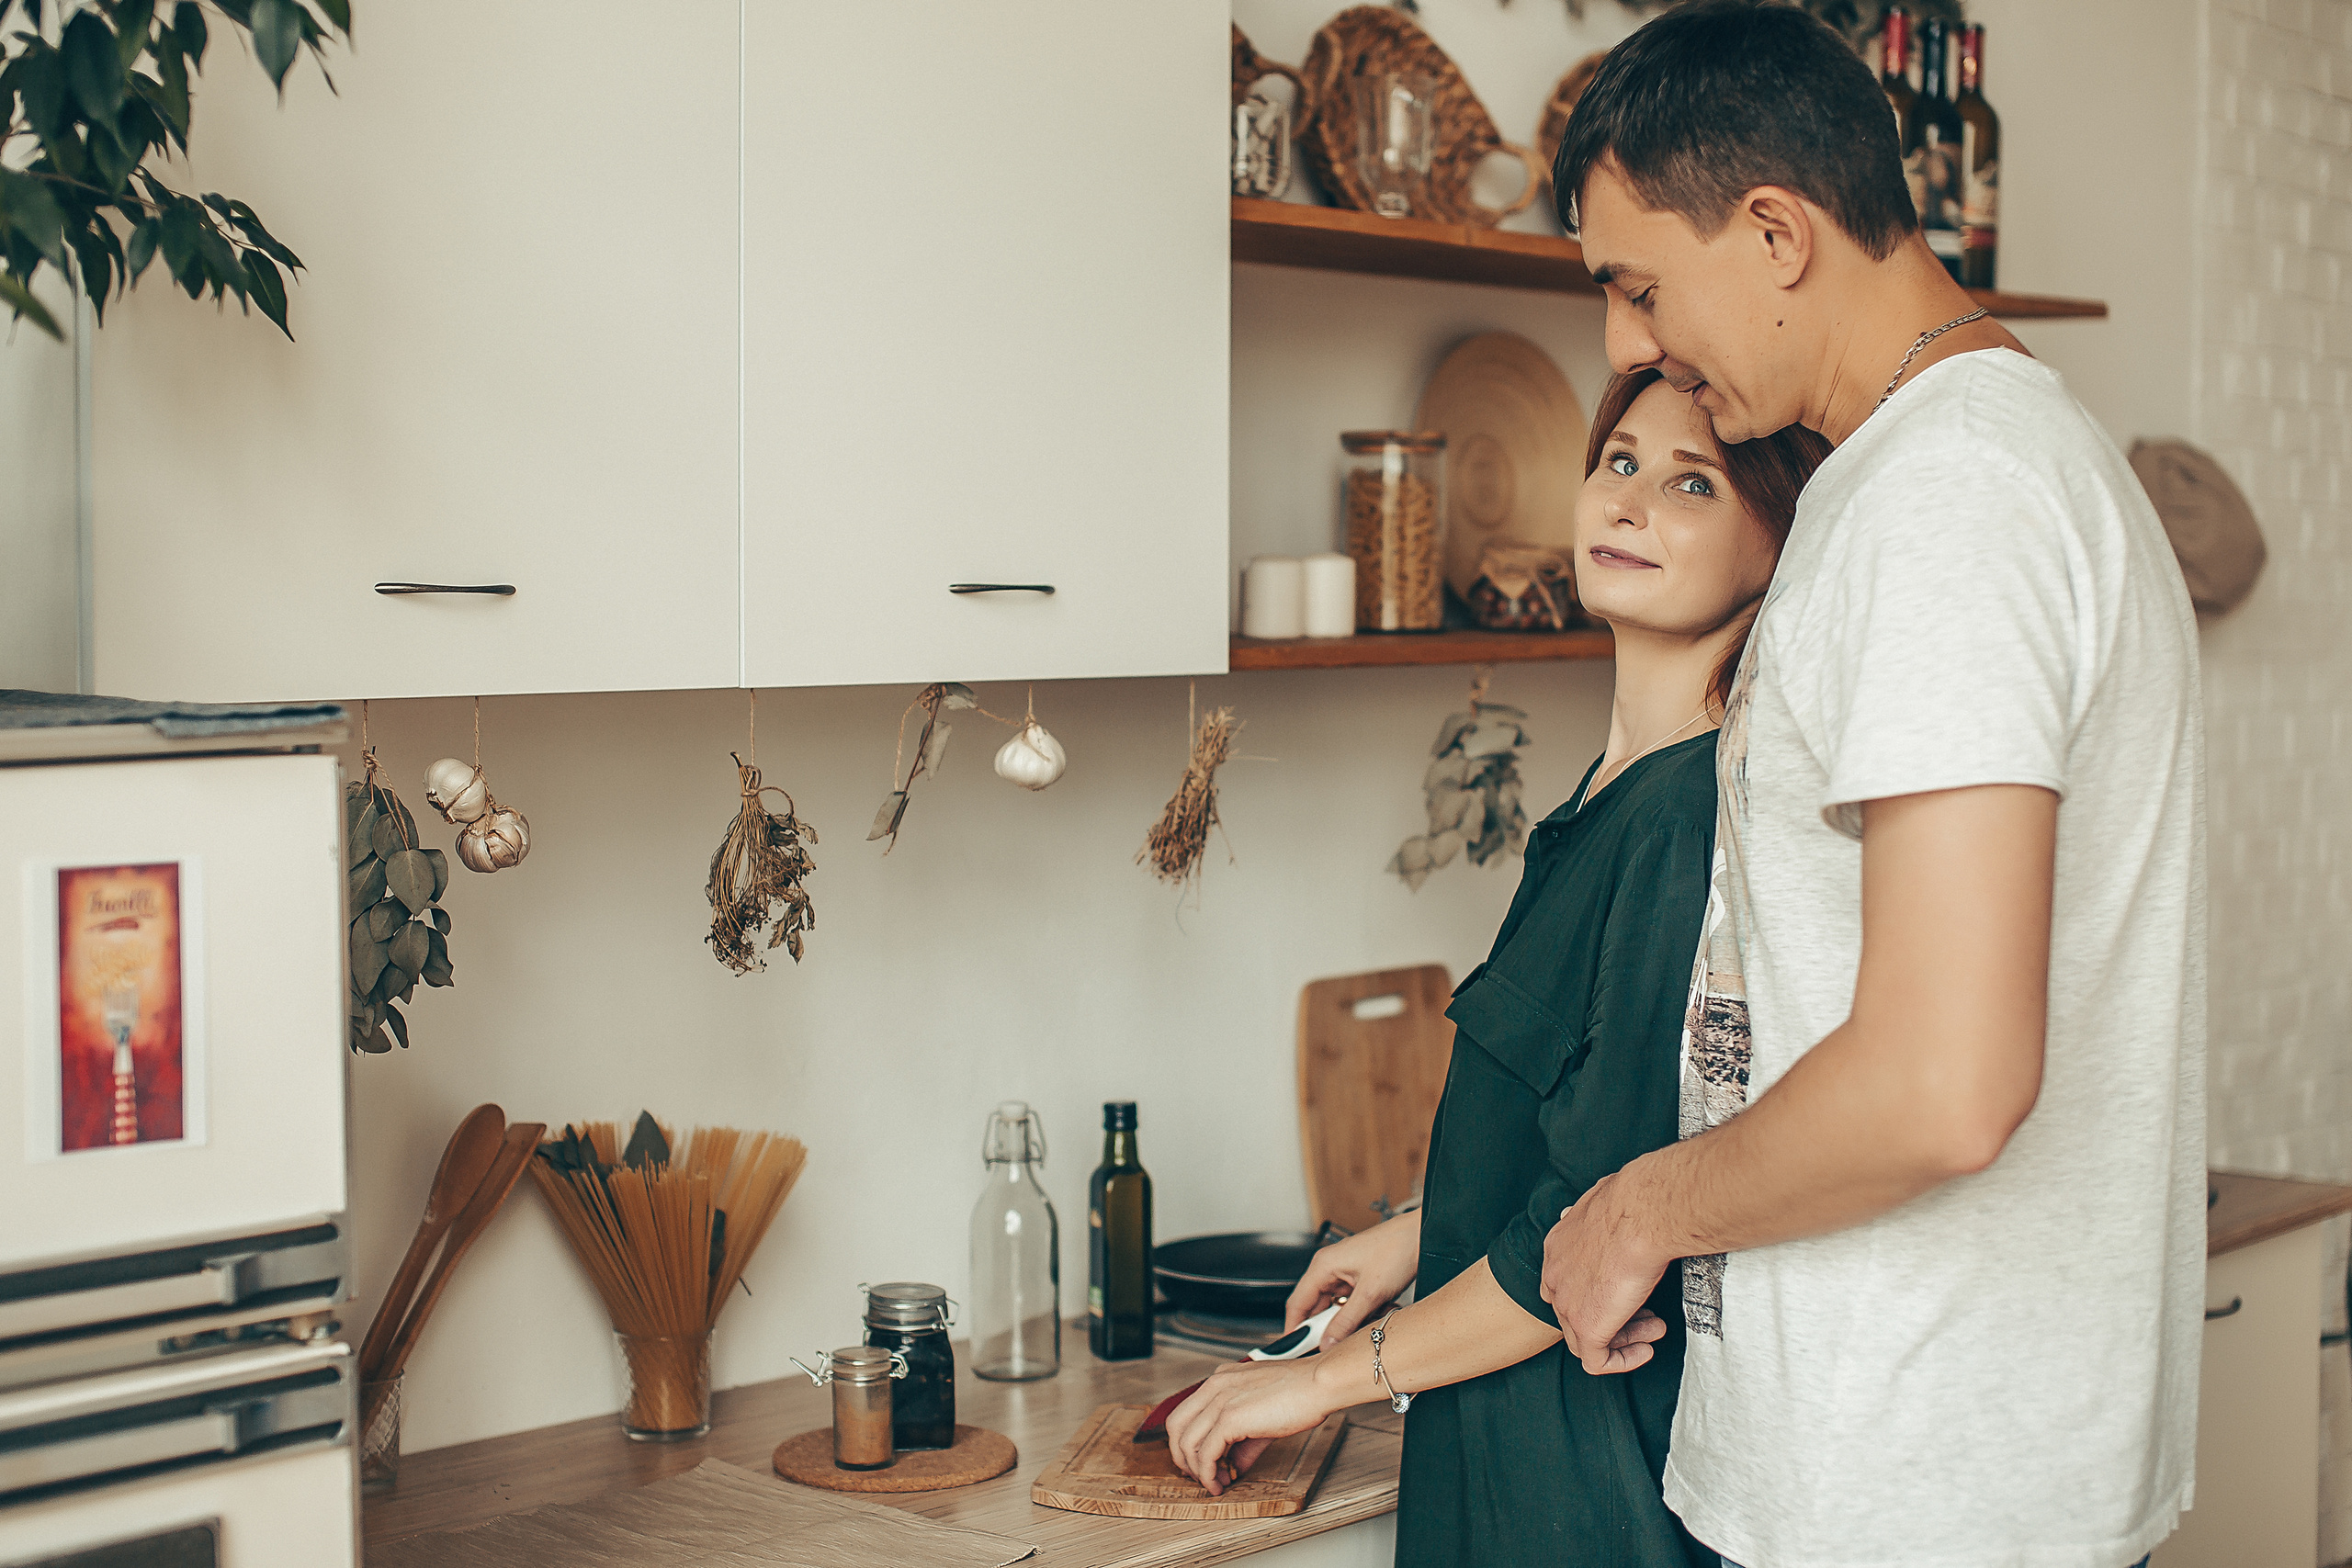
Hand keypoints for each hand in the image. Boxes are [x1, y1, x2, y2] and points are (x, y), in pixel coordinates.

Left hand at [1163, 1355, 1340, 1495]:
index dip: (1188, 1442)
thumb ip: (1243, 1442)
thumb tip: (1233, 1467)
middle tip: (1199, 1477)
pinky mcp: (1230, 1417)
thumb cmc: (1300, 1393)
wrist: (1319, 1384)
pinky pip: (1206, 1453)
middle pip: (1176, 1426)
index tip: (1201, 1463)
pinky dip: (1208, 1474)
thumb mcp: (1263, 1417)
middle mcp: (1214, 1385)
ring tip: (1214, 1484)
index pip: (1186, 1412)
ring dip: (1197, 1471)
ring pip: (1187, 1442)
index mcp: (1221, 1379)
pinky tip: (1220, 1483)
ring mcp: (1220, 1399)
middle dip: (1183, 1457)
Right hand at [1282, 1212, 1419, 1345]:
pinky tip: (1372, 1315)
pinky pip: (1347, 1303)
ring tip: (1361, 1323)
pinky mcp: (1357, 1278)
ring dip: (1344, 1321)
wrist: (1422, 1235)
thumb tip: (1327, 1342)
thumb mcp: (1370, 1294)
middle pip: (1313, 1307)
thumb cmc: (1397, 1249)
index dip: (1293, 1329)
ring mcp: (1343, 1273)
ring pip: (1332, 1307)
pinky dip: (1356, 1314)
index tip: (1293, 1350)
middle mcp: (1329, 1268)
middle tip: (1330, 1348)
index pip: (1297, 1304)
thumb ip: (1346, 1322)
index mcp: (1323, 1265)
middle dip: (1322, 1329)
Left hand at [1539, 1172, 1672, 1374]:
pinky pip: (1597, 1361)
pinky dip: (1621, 1361)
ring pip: (1586, 1339)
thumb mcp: (1609, 1196)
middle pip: (1574, 1312)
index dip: (1596, 1292)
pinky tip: (1645, 1349)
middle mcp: (1555, 1276)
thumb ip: (1602, 1208)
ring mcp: (1567, 1304)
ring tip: (1655, 1329)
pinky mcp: (1586, 1327)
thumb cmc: (1635, 1202)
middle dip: (1614, 1315)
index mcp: (1558, 1247)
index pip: (1563, 1283)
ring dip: (1624, 1338)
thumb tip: (1607, 1193)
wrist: (1642, 1216)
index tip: (1626, 1288)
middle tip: (1648, 1314)